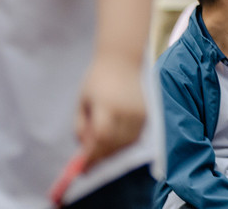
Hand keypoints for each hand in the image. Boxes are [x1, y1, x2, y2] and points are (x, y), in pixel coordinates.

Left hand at [74, 52, 146, 169]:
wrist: (122, 60)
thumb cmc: (97, 80)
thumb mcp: (82, 101)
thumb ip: (81, 126)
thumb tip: (84, 150)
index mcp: (107, 104)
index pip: (101, 137)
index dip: (91, 155)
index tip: (82, 167)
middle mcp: (126, 109)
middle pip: (114, 143)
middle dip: (100, 156)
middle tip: (89, 164)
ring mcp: (139, 112)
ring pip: (126, 143)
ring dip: (112, 152)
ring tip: (100, 149)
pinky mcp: (146, 113)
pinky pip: (135, 137)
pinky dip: (123, 144)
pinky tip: (114, 140)